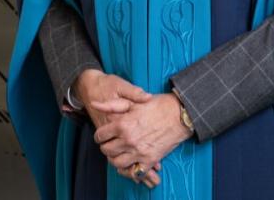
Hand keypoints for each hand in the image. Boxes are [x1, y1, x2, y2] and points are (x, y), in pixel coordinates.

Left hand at [73, 70, 159, 187]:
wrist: (179, 115)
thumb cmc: (157, 105)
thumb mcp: (133, 101)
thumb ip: (112, 105)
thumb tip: (94, 103)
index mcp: (122, 124)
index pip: (100, 136)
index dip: (100, 135)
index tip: (103, 135)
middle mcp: (128, 140)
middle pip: (107, 150)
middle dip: (105, 146)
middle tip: (109, 143)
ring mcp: (138, 152)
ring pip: (117, 163)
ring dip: (114, 158)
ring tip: (118, 152)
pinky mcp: (149, 160)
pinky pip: (133, 171)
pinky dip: (129, 168)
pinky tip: (129, 160)